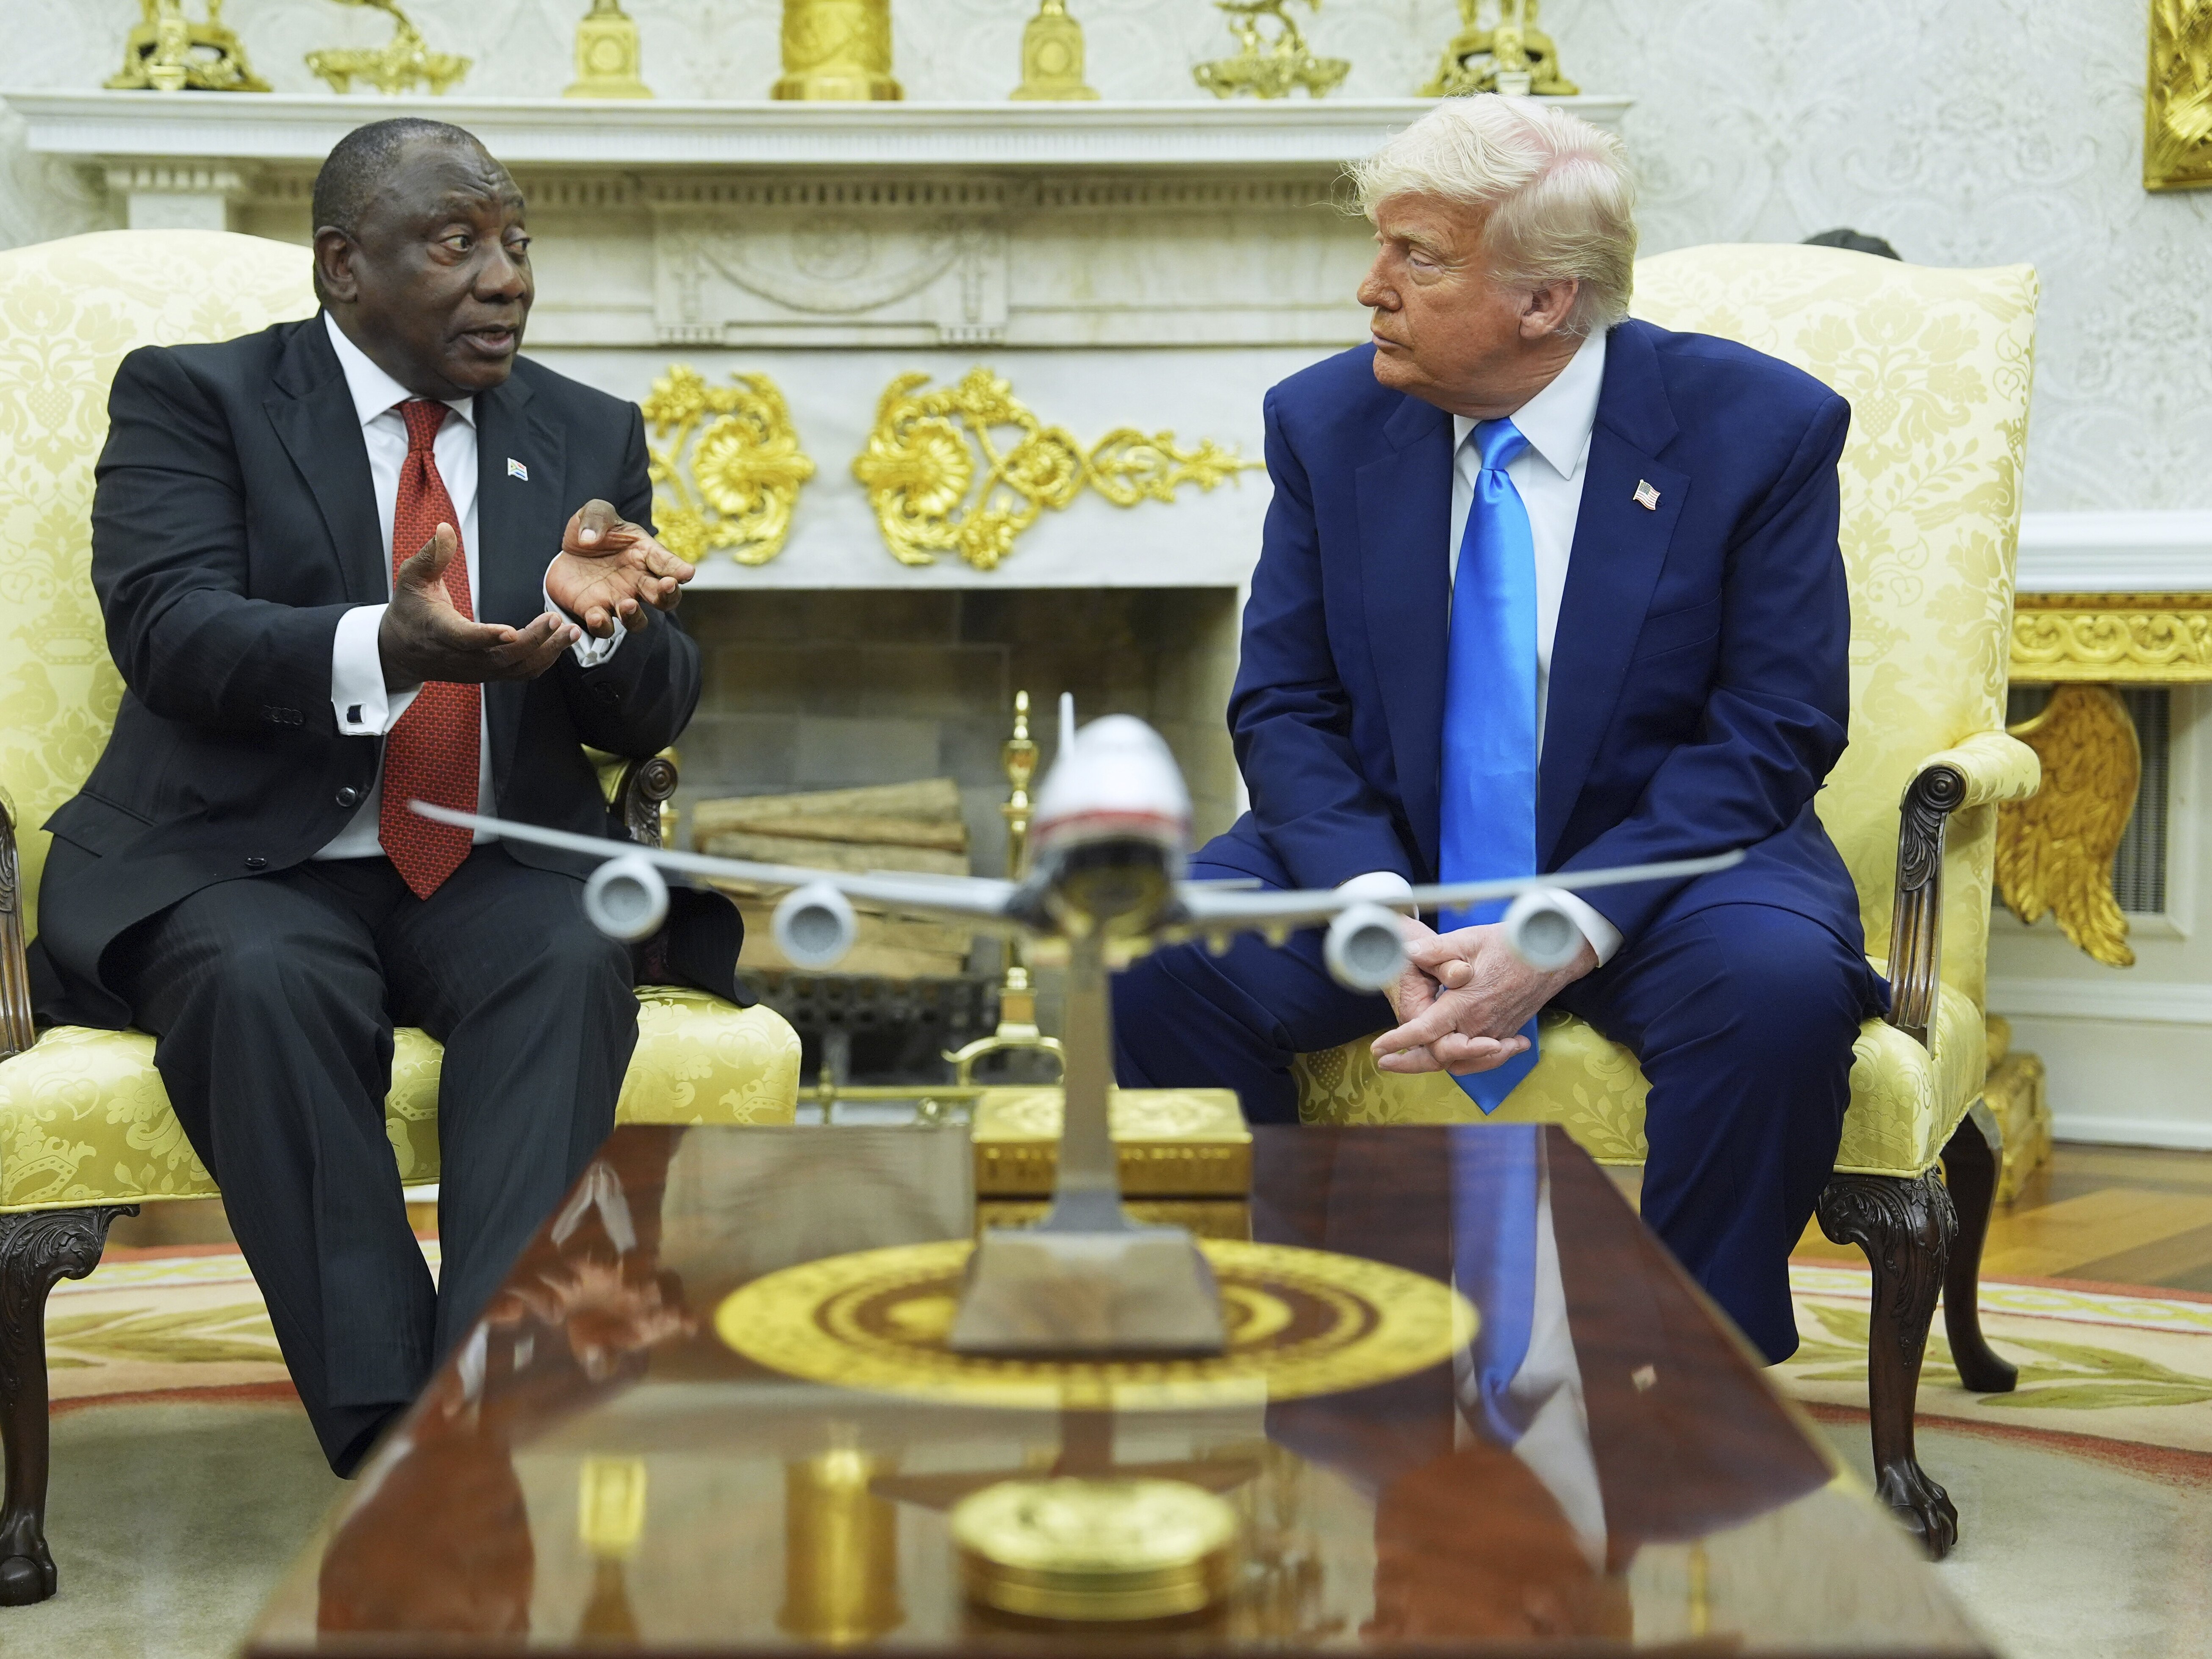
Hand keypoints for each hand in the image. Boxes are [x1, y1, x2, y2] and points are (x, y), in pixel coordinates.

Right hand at [379, 523, 580, 691]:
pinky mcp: (489, 674)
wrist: (401, 651)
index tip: (511, 632)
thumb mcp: (411, 578)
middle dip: (534, 641)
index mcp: (440, 632)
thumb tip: (445, 528)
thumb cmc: (409, 609)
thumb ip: (431, 555)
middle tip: (558, 620)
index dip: (487, 637)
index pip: (465, 639)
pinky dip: (544, 660)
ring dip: (547, 652)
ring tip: (572, 632)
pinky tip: (561, 643)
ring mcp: (478, 670)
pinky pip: (521, 673)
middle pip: (502, 658)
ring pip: (517, 669)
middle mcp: (462, 657)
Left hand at [545, 499, 694, 638]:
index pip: (668, 563)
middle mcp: (638, 581)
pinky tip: (595, 616)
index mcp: (644, 553)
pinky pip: (605, 628)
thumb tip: (589, 538)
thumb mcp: (595, 512)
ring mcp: (619, 600)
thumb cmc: (591, 530)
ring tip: (627, 604)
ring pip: (638, 620)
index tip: (687, 573)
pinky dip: (602, 626)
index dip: (679, 569)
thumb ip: (596, 518)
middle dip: (669, 595)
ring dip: (636, 616)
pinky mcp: (595, 612)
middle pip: (665, 597)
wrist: (567, 551)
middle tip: (667, 586)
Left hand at [1371, 920, 1596, 1075]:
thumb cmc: (1511, 944)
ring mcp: (1496, 1032)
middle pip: (1440, 1056)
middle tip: (1385, 1063)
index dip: (1398, 1041)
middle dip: (1410, 1064)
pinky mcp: (1508, 1033)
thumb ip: (1437, 949)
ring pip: (1462, 1062)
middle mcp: (1480, 1025)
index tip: (1378, 1048)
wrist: (1554, 956)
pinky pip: (1484, 1059)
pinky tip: (1458, 1058)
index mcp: (1465, 1004)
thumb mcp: (1470, 940)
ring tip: (1412, 1063)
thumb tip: (1408, 953)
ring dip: (1436, 1066)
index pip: (1425, 1031)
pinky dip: (1468, 1063)